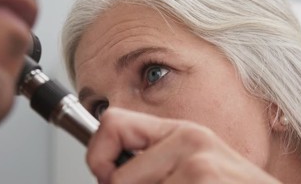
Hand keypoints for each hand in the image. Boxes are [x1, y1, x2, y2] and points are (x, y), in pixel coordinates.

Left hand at [87, 108, 280, 183]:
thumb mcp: (194, 165)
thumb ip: (153, 160)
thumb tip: (107, 171)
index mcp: (180, 131)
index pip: (112, 122)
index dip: (98, 155)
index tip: (106, 174)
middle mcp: (188, 141)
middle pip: (116, 178)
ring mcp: (197, 167)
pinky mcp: (201, 183)